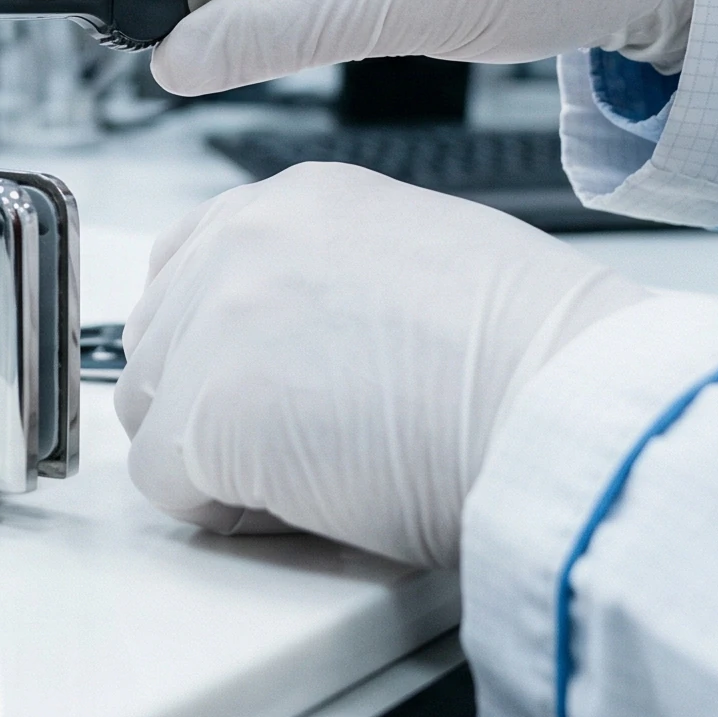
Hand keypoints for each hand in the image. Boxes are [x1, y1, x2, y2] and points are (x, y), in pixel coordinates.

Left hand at [117, 163, 645, 566]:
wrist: (567, 400)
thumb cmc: (534, 355)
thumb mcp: (421, 263)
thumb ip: (328, 282)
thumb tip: (292, 341)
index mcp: (296, 203)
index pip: (185, 268)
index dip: (213, 348)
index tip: (257, 388)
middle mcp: (242, 242)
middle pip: (156, 344)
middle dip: (209, 405)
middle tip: (305, 442)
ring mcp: (215, 321)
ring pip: (150, 414)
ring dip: (215, 457)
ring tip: (320, 468)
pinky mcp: (206, 412)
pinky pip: (167, 486)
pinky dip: (226, 513)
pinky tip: (312, 499)